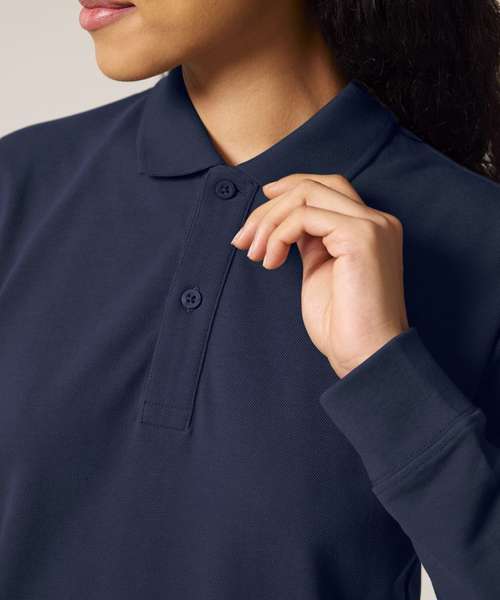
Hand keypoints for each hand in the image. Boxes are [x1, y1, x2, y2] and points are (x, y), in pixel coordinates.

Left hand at [230, 173, 409, 377]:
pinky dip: (278, 235)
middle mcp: (377, 220)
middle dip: (270, 207)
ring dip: (269, 221)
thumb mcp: (320, 269)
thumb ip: (309, 240)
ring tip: (255, 254)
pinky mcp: (360, 237)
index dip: (288, 188)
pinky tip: (271, 261)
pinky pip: (304, 217)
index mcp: (369, 228)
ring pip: (306, 194)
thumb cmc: (341, 324)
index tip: (259, 207)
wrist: (364, 355)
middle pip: (313, 186)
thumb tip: (282, 221)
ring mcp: (372, 226)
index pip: (326, 187)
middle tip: (244, 239)